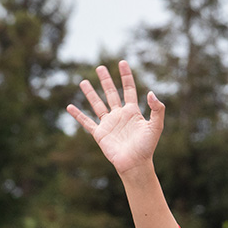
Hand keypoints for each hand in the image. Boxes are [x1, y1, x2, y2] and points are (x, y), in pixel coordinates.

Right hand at [66, 60, 164, 176]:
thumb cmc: (147, 147)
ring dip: (90, 93)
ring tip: (83, 82)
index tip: (122, 62)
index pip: (128, 89)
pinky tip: (70, 107)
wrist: (135, 164)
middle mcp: (119, 115)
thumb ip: (157, 109)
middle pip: (111, 93)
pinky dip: (78, 115)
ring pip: (97, 104)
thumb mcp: (156, 126)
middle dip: (106, 80)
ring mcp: (109, 124)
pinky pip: (86, 122)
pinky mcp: (100, 134)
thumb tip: (151, 93)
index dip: (126, 76)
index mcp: (133, 112)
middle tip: (100, 67)